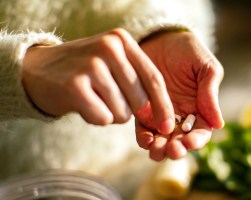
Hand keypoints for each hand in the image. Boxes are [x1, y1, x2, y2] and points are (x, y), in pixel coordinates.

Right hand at [22, 28, 174, 131]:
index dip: (164, 106)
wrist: (37, 70)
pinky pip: (102, 118)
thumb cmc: (83, 71)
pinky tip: (82, 104)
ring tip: (93, 97)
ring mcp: (91, 66)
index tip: (168, 126)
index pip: (154, 78)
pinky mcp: (75, 86)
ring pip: (122, 112)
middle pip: (140, 100)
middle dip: (128, 110)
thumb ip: (137, 82)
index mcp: (122, 40)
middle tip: (107, 98)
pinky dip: (95, 117)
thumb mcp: (111, 64)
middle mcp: (109, 48)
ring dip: (110, 113)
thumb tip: (159, 116)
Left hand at [135, 31, 223, 160]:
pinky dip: (144, 138)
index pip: (200, 132)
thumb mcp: (206, 67)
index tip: (189, 143)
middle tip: (171, 150)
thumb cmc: (188, 50)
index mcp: (199, 108)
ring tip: (156, 150)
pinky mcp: (143, 109)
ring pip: (161, 139)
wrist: (161, 38)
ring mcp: (160, 114)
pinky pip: (143, 128)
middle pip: (180, 140)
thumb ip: (211, 93)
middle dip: (176, 149)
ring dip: (159, 149)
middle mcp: (180, 115)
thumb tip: (219, 124)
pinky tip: (145, 140)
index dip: (196, 141)